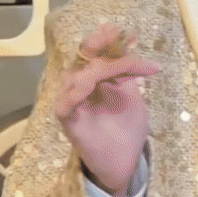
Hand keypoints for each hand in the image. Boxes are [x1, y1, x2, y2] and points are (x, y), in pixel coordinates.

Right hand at [54, 22, 160, 196]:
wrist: (125, 162)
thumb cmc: (127, 129)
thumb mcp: (132, 95)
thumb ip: (128, 71)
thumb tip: (129, 39)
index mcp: (95, 78)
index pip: (98, 53)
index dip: (110, 41)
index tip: (131, 36)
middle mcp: (81, 86)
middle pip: (82, 58)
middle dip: (98, 44)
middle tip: (115, 35)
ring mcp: (73, 103)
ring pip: (78, 77)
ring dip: (100, 68)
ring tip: (125, 67)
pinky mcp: (69, 121)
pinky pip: (66, 104)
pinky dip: (75, 93)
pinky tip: (89, 86)